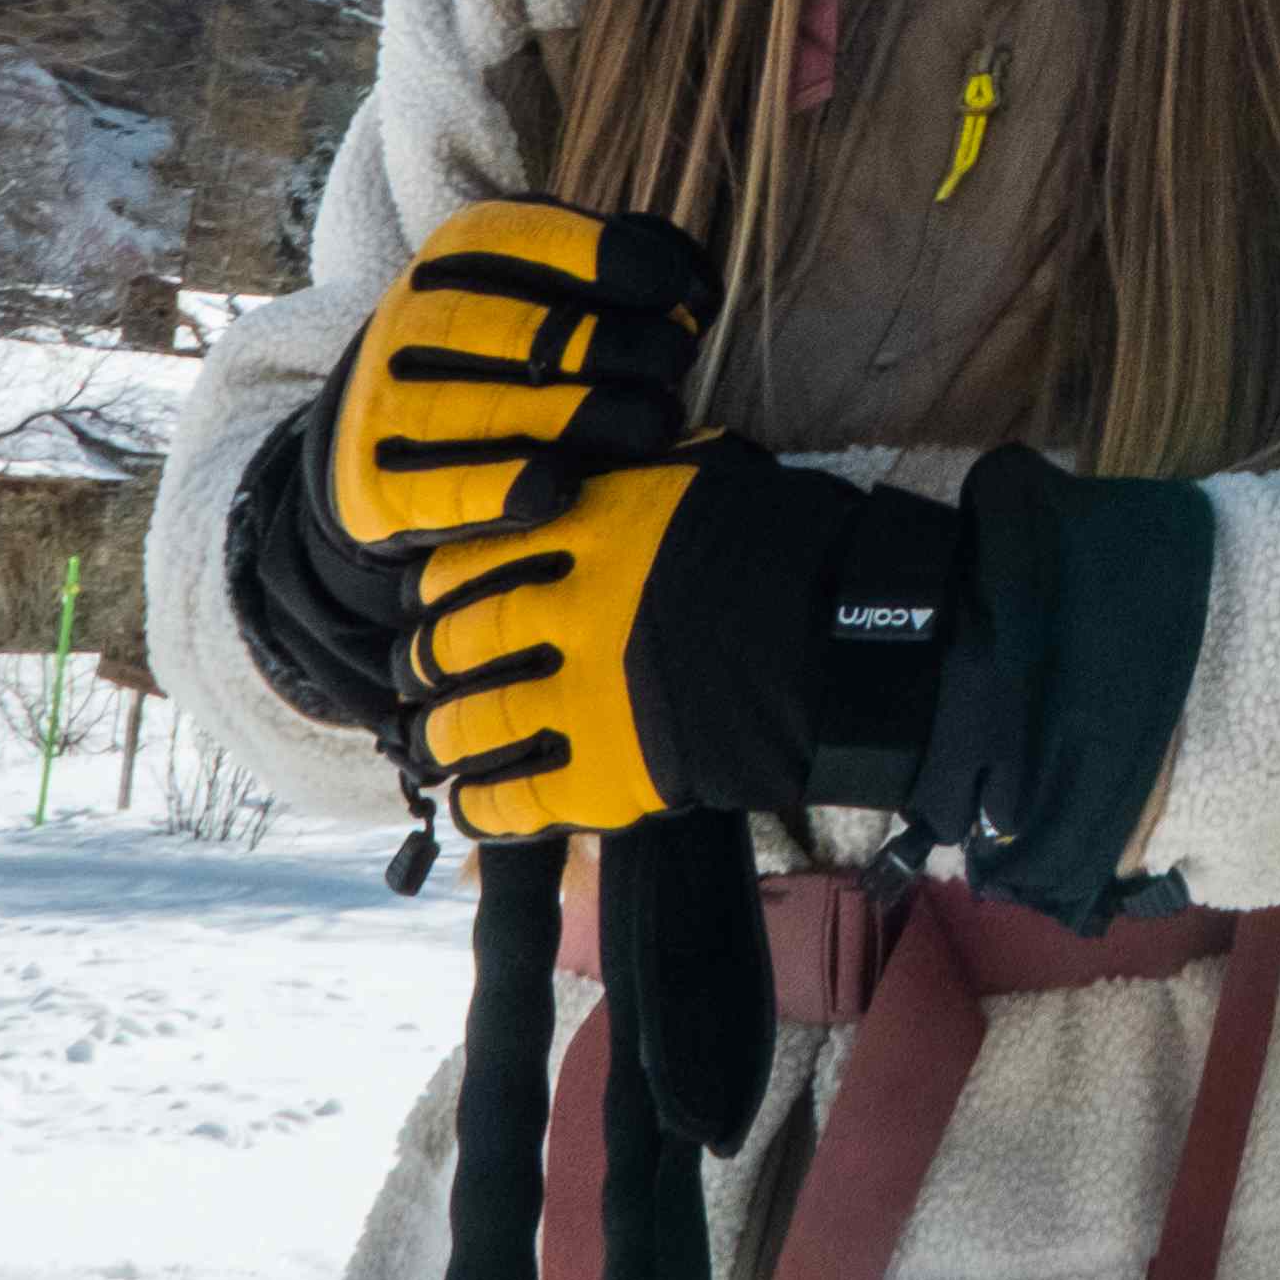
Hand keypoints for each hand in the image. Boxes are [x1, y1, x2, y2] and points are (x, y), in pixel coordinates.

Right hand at [323, 201, 717, 565]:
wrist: (387, 435)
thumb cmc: (508, 351)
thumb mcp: (549, 283)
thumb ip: (623, 269)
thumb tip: (695, 291)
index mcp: (455, 255)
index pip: (525, 240)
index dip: (608, 260)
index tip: (677, 291)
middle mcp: (411, 320)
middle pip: (522, 332)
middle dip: (616, 346)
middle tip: (677, 364)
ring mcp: (386, 403)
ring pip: (496, 410)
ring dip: (588, 418)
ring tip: (657, 424)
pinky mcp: (377, 488)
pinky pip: (450, 489)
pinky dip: (508, 488)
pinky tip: (564, 486)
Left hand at [402, 439, 962, 843]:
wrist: (858, 645)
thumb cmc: (799, 550)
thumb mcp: (713, 480)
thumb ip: (640, 483)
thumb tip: (599, 472)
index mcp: (594, 530)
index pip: (471, 558)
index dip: (437, 587)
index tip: (431, 601)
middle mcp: (573, 609)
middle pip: (457, 640)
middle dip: (426, 664)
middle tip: (420, 675)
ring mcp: (587, 695)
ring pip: (471, 721)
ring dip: (441, 737)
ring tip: (432, 745)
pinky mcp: (610, 773)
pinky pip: (515, 799)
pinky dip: (481, 807)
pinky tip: (470, 805)